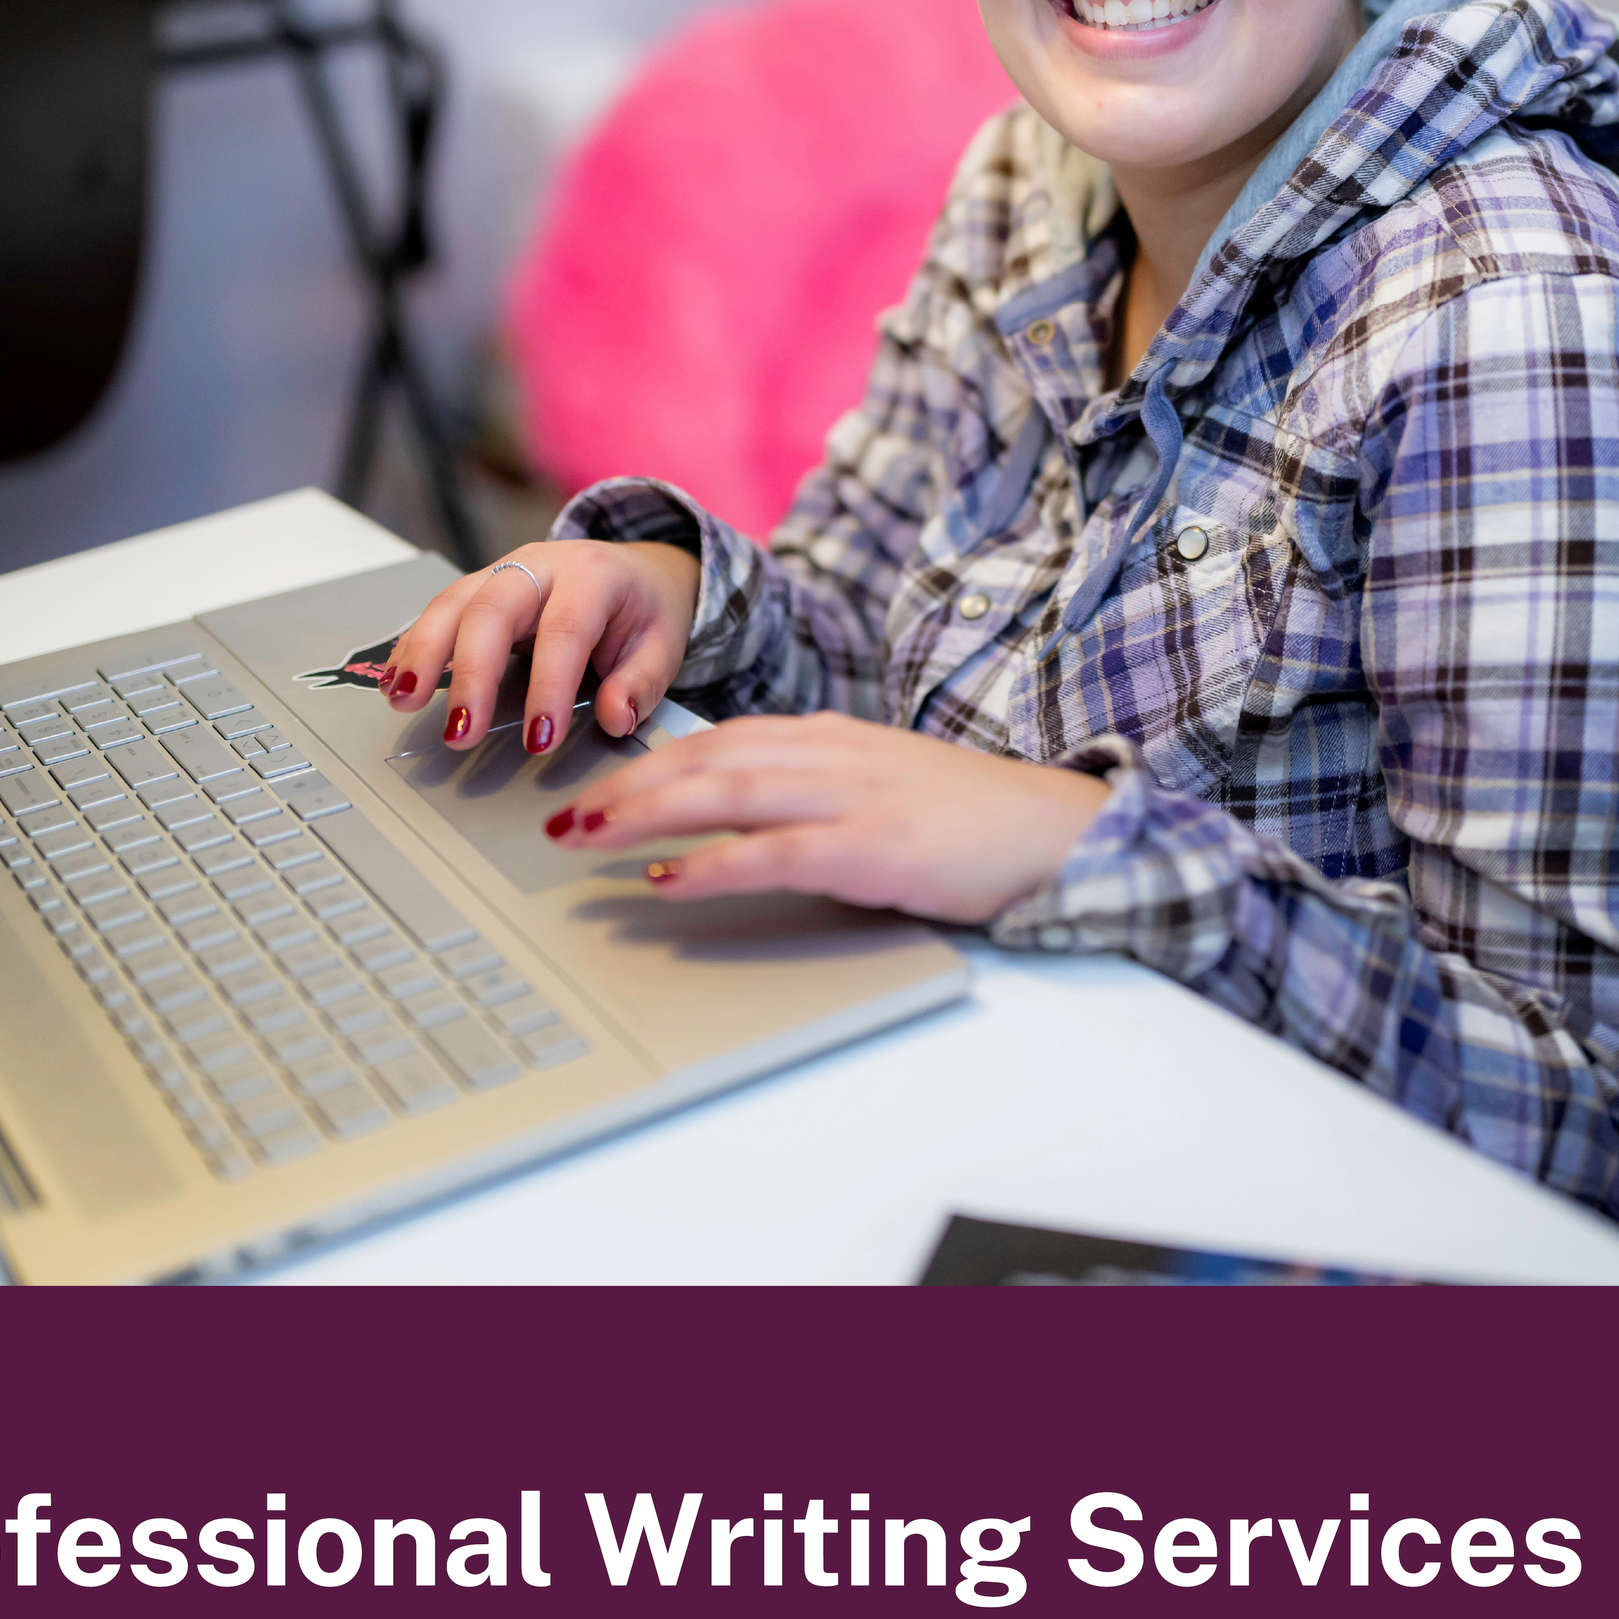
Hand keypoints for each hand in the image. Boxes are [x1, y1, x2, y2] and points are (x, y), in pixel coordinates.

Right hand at [380, 539, 699, 754]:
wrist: (636, 572)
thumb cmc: (644, 610)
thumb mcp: (662, 645)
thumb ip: (641, 684)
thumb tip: (614, 718)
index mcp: (593, 575)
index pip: (565, 630)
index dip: (549, 687)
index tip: (540, 740)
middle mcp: (540, 565)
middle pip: (492, 610)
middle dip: (471, 674)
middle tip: (462, 732)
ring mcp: (503, 573)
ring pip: (452, 604)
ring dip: (423, 655)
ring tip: (404, 702)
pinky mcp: (478, 590)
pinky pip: (438, 612)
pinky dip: (413, 649)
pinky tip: (396, 684)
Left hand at [541, 712, 1109, 926]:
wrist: (1055, 830)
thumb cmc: (968, 820)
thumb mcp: (876, 785)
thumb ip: (810, 789)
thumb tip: (733, 815)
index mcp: (829, 736)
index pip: (717, 738)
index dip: (646, 760)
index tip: (593, 787)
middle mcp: (830, 753)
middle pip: (704, 757)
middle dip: (624, 785)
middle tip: (563, 816)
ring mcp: (852, 797)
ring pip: (724, 791)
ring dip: (645, 814)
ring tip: (587, 839)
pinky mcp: (871, 847)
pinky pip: (772, 852)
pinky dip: (709, 866)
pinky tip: (664, 882)